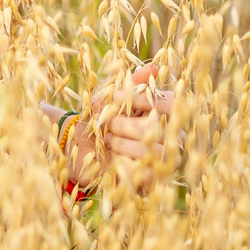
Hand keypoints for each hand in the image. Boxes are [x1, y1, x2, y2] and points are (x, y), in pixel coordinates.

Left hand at [67, 64, 175, 194]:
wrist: (77, 147)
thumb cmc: (98, 117)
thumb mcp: (107, 96)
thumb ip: (129, 82)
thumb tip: (154, 68)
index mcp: (165, 114)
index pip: (172, 104)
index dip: (142, 100)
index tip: (113, 98)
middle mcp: (173, 137)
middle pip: (160, 129)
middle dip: (126, 124)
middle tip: (109, 124)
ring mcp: (165, 161)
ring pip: (154, 152)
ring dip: (122, 144)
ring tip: (110, 141)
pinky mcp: (153, 182)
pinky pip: (147, 174)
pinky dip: (124, 164)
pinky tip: (113, 160)